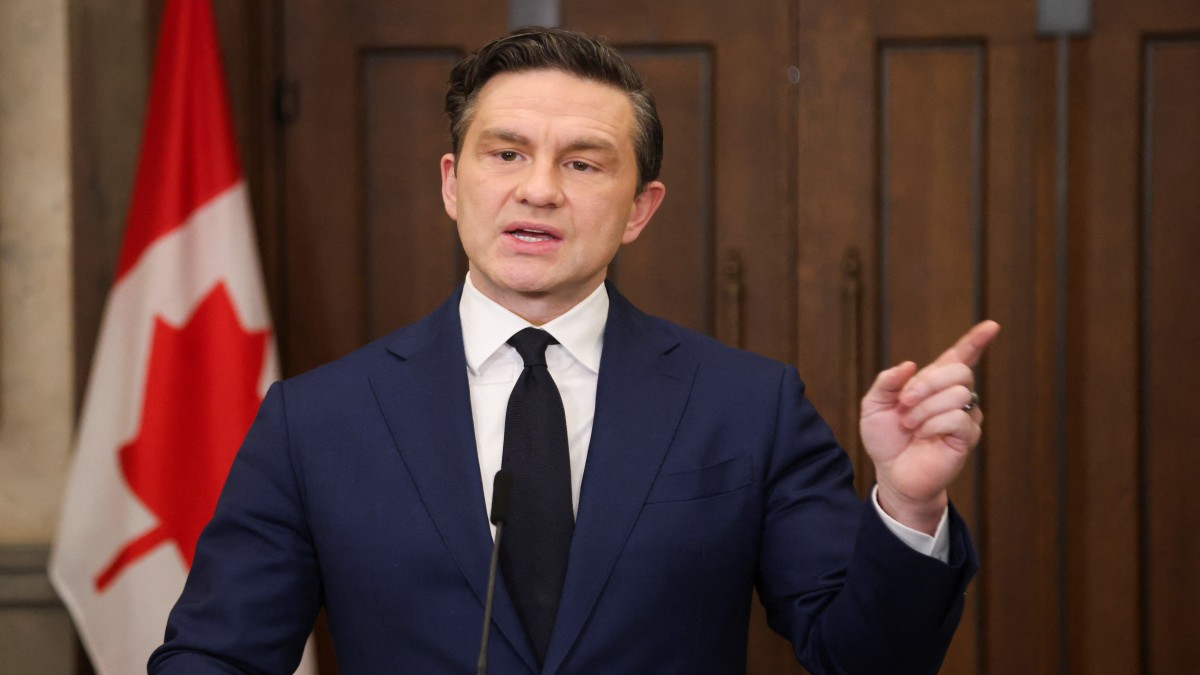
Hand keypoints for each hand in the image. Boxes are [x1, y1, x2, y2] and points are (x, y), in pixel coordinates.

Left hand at [859, 320, 999, 533]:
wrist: (891, 473)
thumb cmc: (886, 439)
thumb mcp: (874, 406)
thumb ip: (886, 382)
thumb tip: (910, 365)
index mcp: (933, 383)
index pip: (960, 357)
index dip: (976, 341)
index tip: (991, 326)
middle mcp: (954, 396)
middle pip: (959, 371)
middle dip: (927, 383)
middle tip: (904, 403)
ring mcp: (965, 417)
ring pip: (956, 394)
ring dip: (924, 409)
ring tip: (911, 425)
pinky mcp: (967, 437)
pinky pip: (957, 418)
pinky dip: (932, 425)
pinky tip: (923, 436)